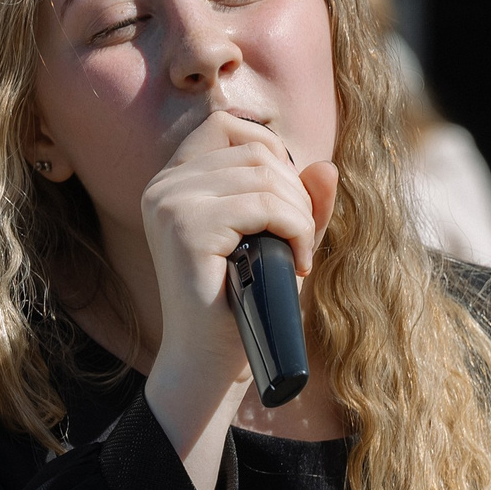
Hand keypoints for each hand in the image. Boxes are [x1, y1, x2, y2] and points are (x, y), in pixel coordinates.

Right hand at [137, 109, 335, 432]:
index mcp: (174, 181)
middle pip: (256, 150)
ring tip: (297, 255)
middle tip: (298, 241)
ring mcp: (170, 204)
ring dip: (299, 216)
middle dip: (295, 194)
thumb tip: (326, 167)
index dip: (272, 156)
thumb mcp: (277, 242)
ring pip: (265, 176)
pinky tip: (296, 263)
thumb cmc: (243, 304)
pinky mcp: (186, 229)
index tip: (283, 206)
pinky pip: (263, 206)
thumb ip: (300, 204)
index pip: (228, 126)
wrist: (210, 363)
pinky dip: (295, 231)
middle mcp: (164, 186)